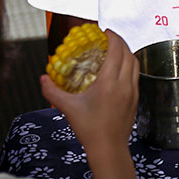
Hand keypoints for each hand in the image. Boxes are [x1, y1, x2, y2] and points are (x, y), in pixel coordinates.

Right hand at [40, 30, 138, 150]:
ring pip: (135, 63)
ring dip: (127, 52)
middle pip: (129, 53)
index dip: (113, 37)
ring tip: (115, 50)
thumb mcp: (67, 107)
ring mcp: (133, 90)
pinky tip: (119, 70)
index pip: (117, 50)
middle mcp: (125, 83)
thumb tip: (42, 78)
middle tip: (109, 38)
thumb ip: (52, 91)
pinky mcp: (136, 98)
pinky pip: (136, 75)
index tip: (105, 31)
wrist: (108, 147)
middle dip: (121, 42)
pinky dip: (130, 66)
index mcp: (110, 81)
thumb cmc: (89, 128)